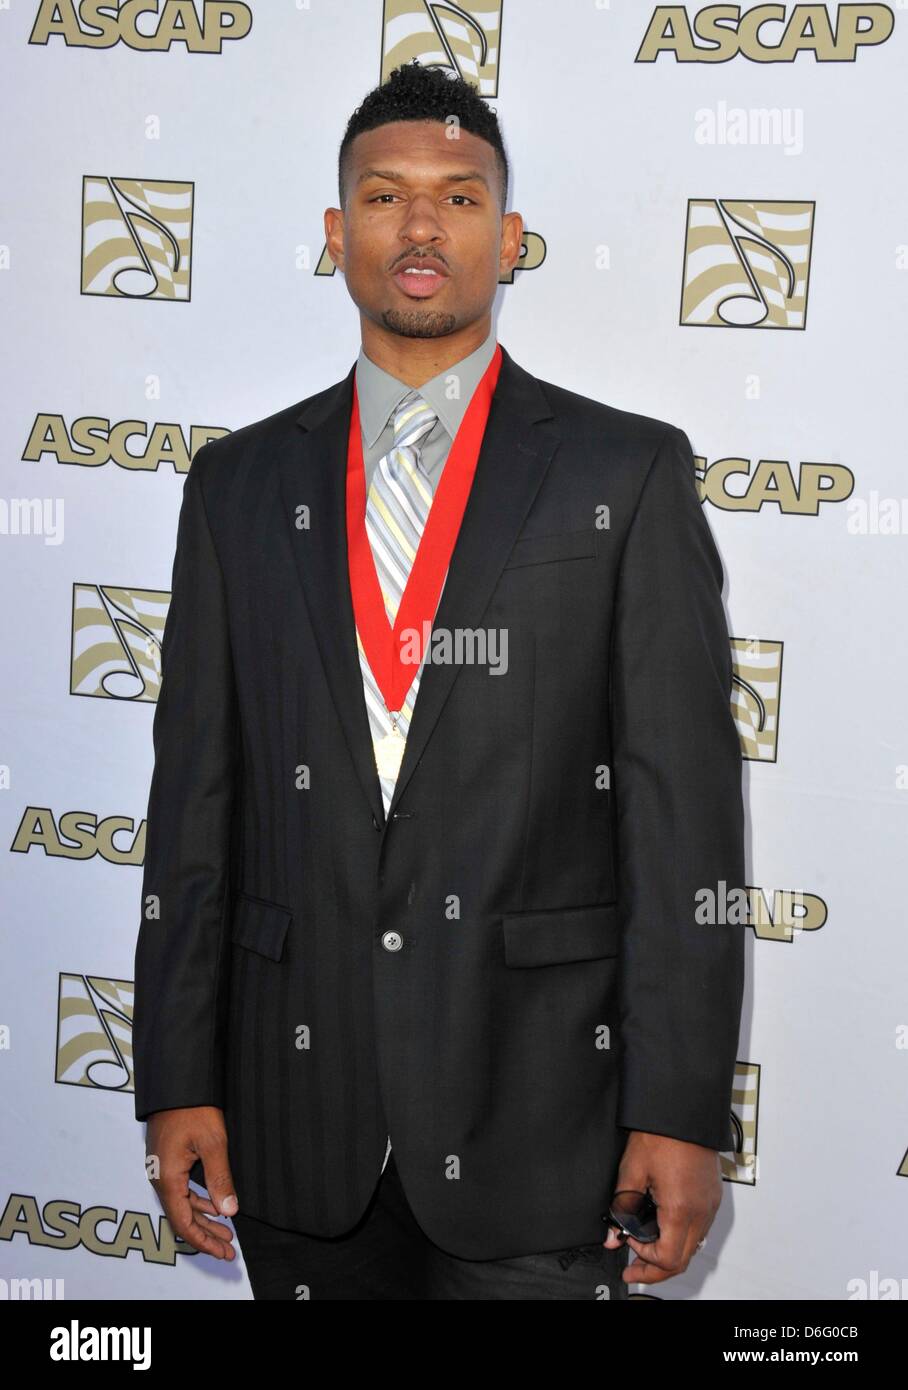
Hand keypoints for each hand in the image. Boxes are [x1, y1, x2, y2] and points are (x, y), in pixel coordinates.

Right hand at [145, 1106, 237, 1259]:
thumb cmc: (192, 1108)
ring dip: (204, 1218)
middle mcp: (160, 1178)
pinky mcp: (166, 1160)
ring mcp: (162, 1169)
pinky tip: (214, 1204)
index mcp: (168, 1179)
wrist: (176, 1083)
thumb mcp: (213, 1143)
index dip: (204, 1241)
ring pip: (182, 1205)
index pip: (184, 1223)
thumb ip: (220, 1179)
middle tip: (229, 1247)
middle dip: (206, 1235)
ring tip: (227, 1230)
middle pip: (182, 1218)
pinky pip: (181, 1190)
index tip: (224, 1251)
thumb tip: (228, 1211)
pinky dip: (198, 1201)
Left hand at [603, 1130, 721, 1284]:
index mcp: (681, 1208)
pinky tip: (663, 1228)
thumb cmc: (660, 1134)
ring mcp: (710, 1205)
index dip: (645, 1261)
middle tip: (634, 1266)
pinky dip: (681, 1236)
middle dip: (657, 1268)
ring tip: (646, 1247)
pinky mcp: (712, 1197)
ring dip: (670, 1253)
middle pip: (683, 1260)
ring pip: (693, 1247)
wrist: (683, 1110)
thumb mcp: (632, 1171)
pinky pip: (699, 1229)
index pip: (668, 1258)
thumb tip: (612, 1236)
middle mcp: (701, 1212)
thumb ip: (620, 1208)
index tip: (628, 1247)